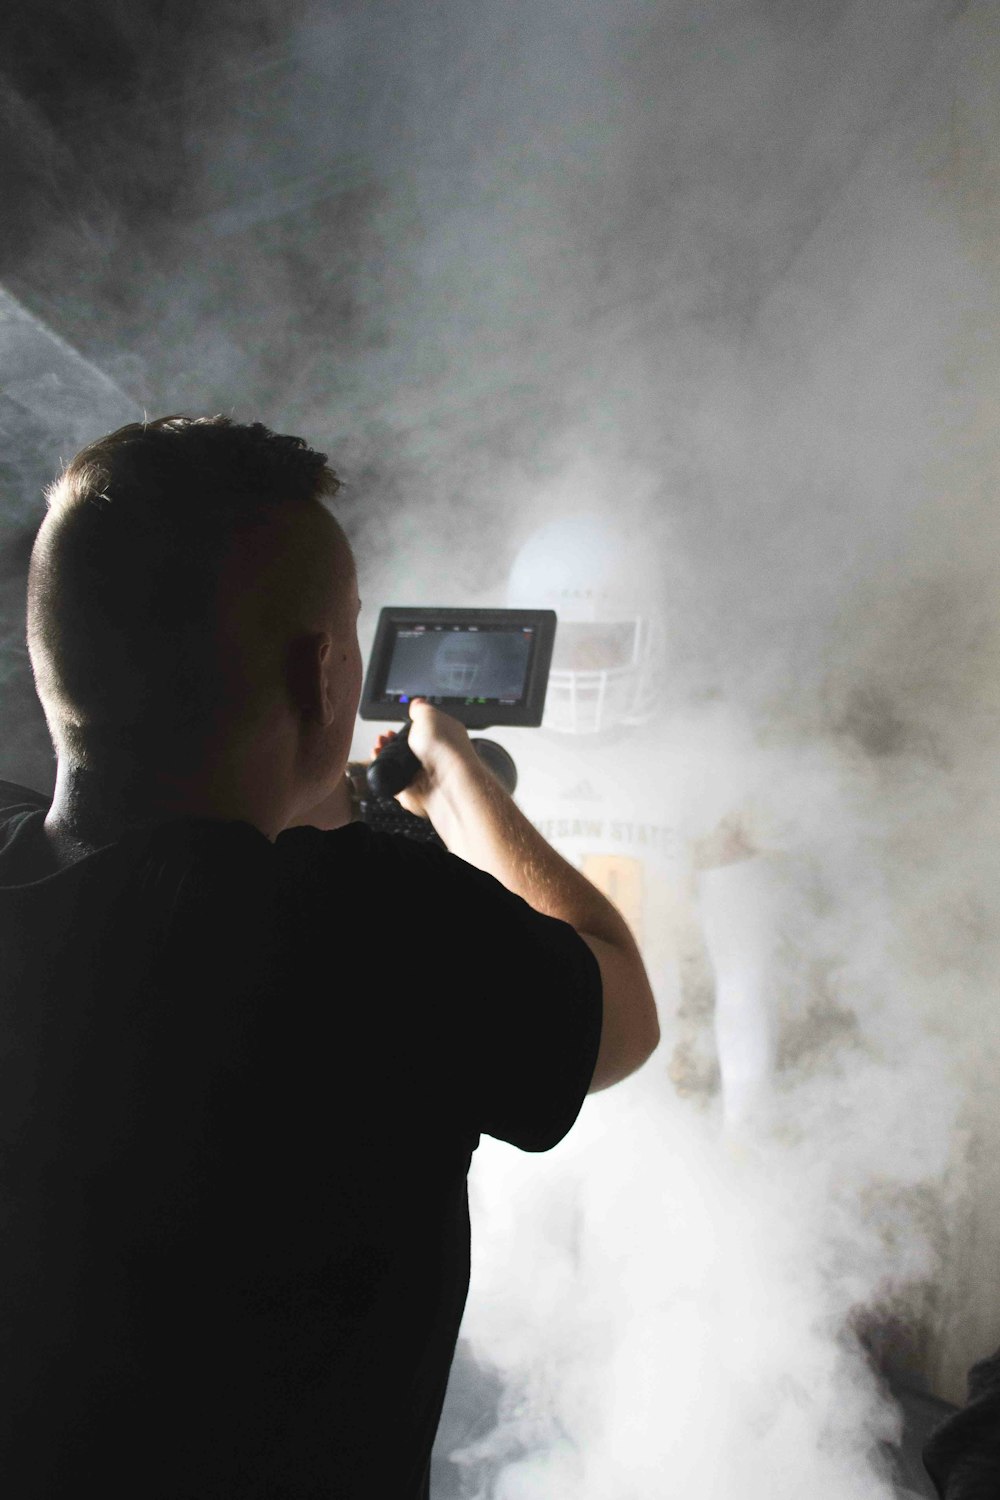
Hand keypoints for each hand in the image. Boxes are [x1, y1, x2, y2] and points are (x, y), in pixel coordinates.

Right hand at [370, 700, 476, 818]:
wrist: (447, 782)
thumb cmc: (445, 748)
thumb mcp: (429, 715)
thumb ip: (420, 710)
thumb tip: (417, 704)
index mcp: (444, 736)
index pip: (426, 730)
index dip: (409, 727)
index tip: (396, 725)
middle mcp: (435, 756)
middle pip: (408, 747)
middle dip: (392, 740)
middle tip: (384, 737)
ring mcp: (424, 774)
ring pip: (398, 764)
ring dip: (385, 754)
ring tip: (378, 746)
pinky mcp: (412, 791)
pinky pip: (393, 780)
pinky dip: (383, 771)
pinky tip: (377, 760)